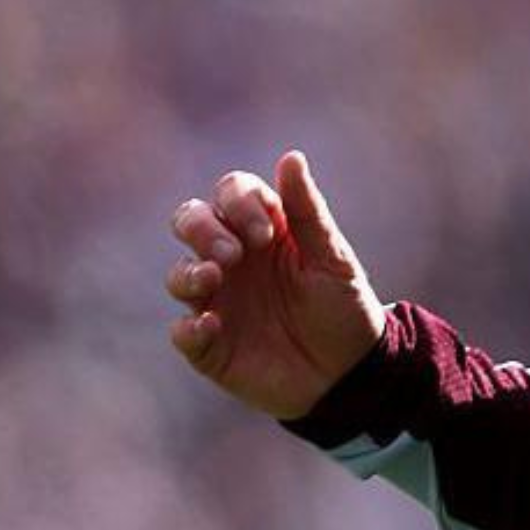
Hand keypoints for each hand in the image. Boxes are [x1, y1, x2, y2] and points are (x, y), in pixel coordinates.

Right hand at [165, 150, 386, 419]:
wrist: (351, 373)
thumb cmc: (344, 306)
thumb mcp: (332, 257)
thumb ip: (307, 210)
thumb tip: (290, 156)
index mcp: (263, 229)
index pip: (230, 192)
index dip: (238, 202)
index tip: (265, 233)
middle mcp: (232, 259)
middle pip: (190, 221)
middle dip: (201, 228)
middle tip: (232, 254)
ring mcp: (218, 300)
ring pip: (178, 273)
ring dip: (188, 272)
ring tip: (214, 278)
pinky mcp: (210, 344)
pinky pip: (182, 332)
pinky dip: (188, 327)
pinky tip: (211, 326)